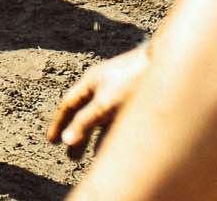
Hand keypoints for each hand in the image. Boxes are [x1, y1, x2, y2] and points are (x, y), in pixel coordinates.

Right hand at [48, 43, 151, 158]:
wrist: (164, 62)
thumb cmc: (131, 81)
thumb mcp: (104, 105)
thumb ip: (85, 122)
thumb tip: (67, 139)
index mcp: (90, 82)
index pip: (68, 105)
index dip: (59, 124)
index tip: (53, 142)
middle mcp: (102, 85)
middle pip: (83, 112)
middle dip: (77, 134)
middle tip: (71, 155)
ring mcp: (118, 90)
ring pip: (100, 117)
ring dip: (94, 136)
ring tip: (90, 155)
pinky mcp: (133, 96)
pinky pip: (117, 118)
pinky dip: (111, 132)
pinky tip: (115, 144)